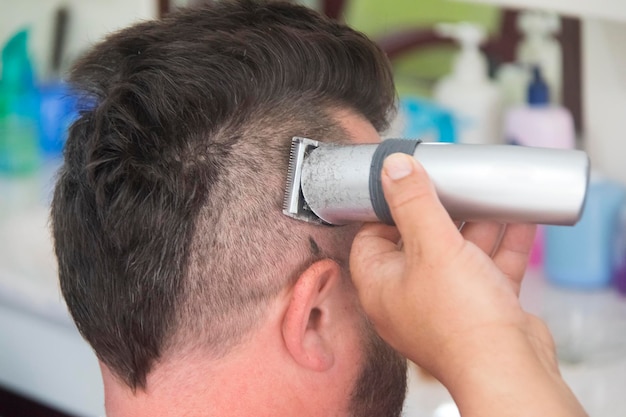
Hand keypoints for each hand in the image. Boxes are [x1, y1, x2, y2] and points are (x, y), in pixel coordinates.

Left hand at [350, 153, 585, 416]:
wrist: (507, 370)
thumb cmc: (460, 321)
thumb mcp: (432, 247)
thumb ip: (413, 204)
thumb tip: (393, 169)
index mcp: (381, 284)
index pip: (371, 237)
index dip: (386, 210)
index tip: (405, 185)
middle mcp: (409, 296)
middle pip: (419, 241)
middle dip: (440, 212)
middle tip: (453, 185)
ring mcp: (446, 304)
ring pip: (458, 254)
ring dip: (476, 225)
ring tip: (490, 196)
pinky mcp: (480, 310)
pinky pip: (489, 269)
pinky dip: (503, 245)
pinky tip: (520, 220)